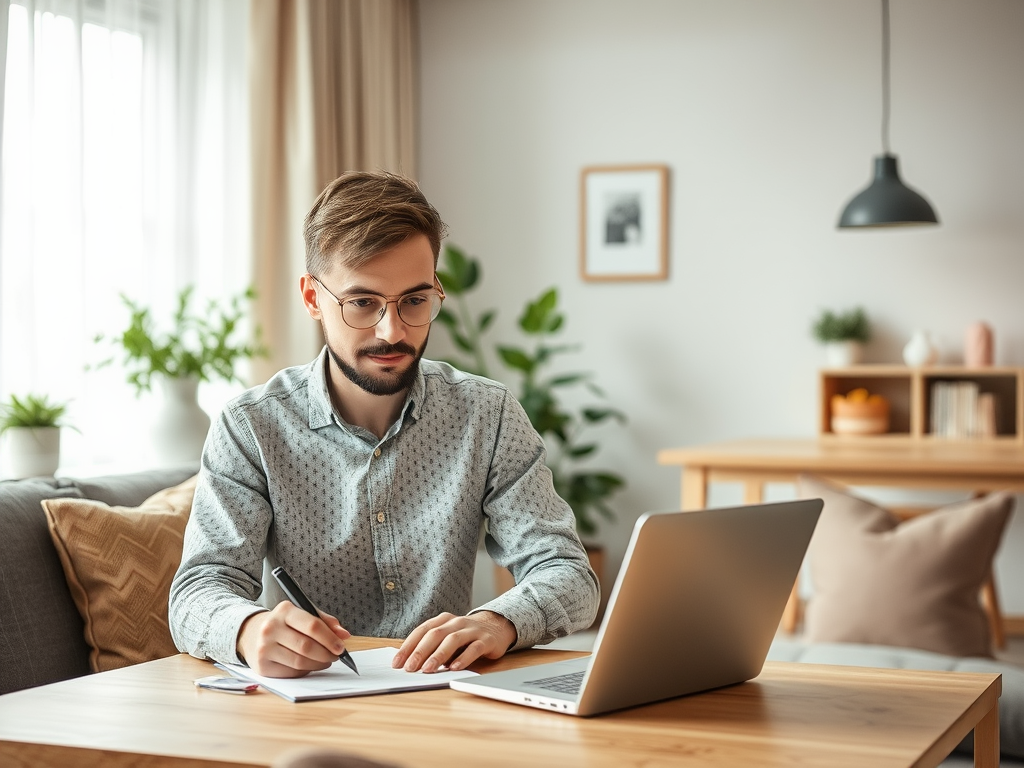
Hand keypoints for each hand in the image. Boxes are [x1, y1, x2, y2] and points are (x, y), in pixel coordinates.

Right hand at [236, 601, 350, 677]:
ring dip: (318, 664)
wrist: (251, 633)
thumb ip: (325, 622)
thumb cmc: (284, 624)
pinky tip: (309, 665)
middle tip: (336, 656)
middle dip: (326, 653)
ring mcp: (264, 648)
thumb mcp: (302, 614)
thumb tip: (344, 635)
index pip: (312, 625)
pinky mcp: (262, 666)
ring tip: (325, 661)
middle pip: (307, 646)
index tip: (341, 646)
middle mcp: (271, 628)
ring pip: (300, 662)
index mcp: (284, 611)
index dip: (330, 638)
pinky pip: (291, 672)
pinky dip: (305, 670)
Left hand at [392, 611, 516, 672]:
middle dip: (420, 652)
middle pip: (435, 634)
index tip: (397, 663)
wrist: (496, 627)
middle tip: (410, 668)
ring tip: (428, 669)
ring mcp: (472, 630)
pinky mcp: (486, 640)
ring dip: (439, 655)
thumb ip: (432, 647)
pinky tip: (455, 668)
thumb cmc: (465, 636)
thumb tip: (410, 664)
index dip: (408, 646)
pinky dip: (463, 658)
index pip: (422, 631)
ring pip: (453, 640)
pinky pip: (474, 648)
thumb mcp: (447, 637)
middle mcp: (456, 622)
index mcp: (443, 620)